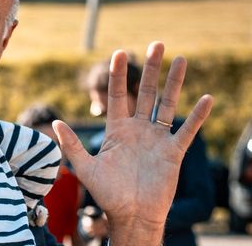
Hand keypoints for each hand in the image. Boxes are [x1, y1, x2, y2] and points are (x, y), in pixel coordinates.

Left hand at [54, 41, 212, 244]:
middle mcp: (138, 129)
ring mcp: (156, 138)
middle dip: (150, 69)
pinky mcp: (173, 152)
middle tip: (157, 44)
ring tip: (181, 59)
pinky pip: (187, 129)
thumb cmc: (107, 194)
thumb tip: (55, 124)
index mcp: (116, 129)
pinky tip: (205, 98)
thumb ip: (72, 145)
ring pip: (167, 104)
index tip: (119, 52)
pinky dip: (197, 115)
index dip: (118, 74)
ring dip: (174, 82)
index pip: (118, 95)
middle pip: (145, 92)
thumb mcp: (85, 168)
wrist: (131, 215)